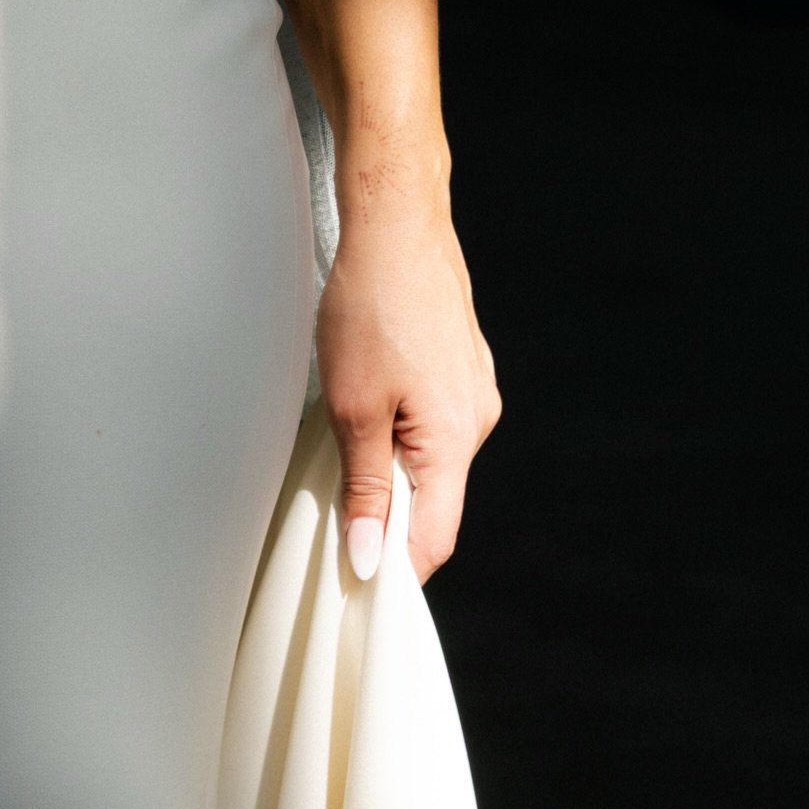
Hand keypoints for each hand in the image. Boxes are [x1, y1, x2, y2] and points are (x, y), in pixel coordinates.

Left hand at [314, 207, 500, 584]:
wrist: (396, 220)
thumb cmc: (370, 305)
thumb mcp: (352, 409)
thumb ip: (363, 490)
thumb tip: (370, 559)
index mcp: (454, 439)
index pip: (434, 538)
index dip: (396, 572)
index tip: (356, 588)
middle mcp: (476, 421)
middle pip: (433, 503)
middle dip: (386, 520)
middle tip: (332, 520)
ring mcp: (473, 393)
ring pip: (430, 464)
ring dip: (388, 474)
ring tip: (341, 449)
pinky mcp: (461, 371)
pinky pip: (431, 428)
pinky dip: (398, 438)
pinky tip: (366, 412)